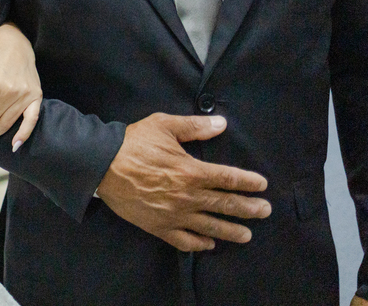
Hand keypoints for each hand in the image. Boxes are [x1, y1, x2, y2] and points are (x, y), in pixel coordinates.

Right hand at [96, 113, 270, 251]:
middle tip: (265, 211)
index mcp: (191, 171)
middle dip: (249, 209)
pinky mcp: (158, 226)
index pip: (228, 178)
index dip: (248, 182)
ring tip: (247, 235)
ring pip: (210, 226)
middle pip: (226, 205)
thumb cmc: (132, 142)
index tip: (262, 185)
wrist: (101, 164)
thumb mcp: (163, 125)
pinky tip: (209, 244)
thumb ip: (194, 127)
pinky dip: (199, 244)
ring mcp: (174, 214)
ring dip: (231, 231)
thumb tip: (221, 124)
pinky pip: (184, 240)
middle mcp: (187, 196)